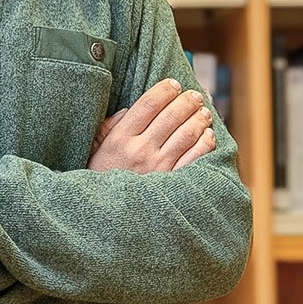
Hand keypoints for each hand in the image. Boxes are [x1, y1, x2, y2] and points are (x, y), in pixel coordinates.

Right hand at [89, 79, 215, 172]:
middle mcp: (140, 150)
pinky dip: (205, 142)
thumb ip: (108, 128)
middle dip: (187, 100)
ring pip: (187, 133)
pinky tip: (207, 135)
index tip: (173, 84)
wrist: (105, 218)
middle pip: (171, 115)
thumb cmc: (99, 181)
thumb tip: (128, 110)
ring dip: (199, 118)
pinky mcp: (173, 183)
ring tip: (204, 112)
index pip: (148, 104)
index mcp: (119, 139)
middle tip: (195, 96)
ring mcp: (159, 167)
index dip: (164, 90)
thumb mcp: (95, 151)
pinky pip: (195, 157)